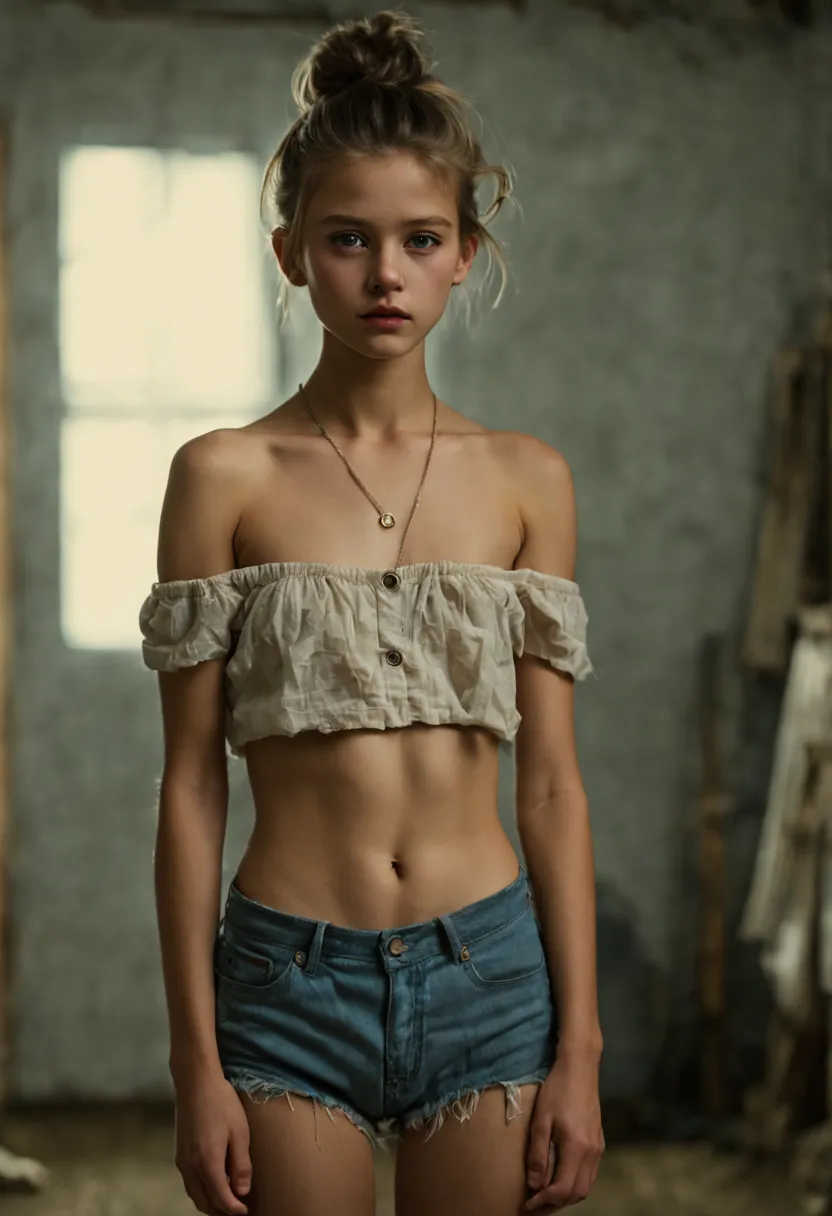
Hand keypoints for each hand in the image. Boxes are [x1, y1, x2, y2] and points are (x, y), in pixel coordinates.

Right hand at [174, 1071, 251, 1214]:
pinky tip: (213, 1182)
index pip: (221, 1199)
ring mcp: (181, 1161)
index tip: (245, 1211)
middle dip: (220, 1211)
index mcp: (207, 1163)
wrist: (195, 1083)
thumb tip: (242, 1192)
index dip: (234, 1209)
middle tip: (236, 1209)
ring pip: (194, 1194)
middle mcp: (190, 1167)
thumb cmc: (221, 1103)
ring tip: (226, 1199)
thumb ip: (241, 1164)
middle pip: (203, 1202)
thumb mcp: (240, 1132)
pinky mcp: (178, 1153)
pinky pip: (189, 1182)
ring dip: (209, 1202)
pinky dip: (201, 1190)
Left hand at [525, 1047, 603, 1208]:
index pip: (562, 1188)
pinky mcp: (599, 1141)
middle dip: (556, 1201)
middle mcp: (592, 1152)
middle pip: (577, 1192)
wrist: (580, 1067)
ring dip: (567, 1193)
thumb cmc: (557, 1090)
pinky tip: (561, 1174)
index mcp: (577, 1148)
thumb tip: (534, 1184)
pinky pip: (590, 1173)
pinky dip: (576, 1181)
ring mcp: (598, 1147)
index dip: (544, 1200)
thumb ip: (538, 1154)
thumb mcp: (540, 1120)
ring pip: (586, 1185)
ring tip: (546, 1190)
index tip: (528, 1202)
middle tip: (536, 1199)